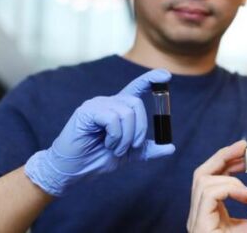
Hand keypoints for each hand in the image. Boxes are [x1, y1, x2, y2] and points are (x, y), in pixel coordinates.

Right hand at [24, 69, 175, 195]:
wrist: (75, 171)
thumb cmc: (97, 158)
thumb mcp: (129, 154)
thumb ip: (148, 149)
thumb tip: (171, 148)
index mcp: (119, 108)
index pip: (137, 87)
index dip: (151, 79)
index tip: (167, 75)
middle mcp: (109, 102)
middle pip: (136, 103)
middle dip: (140, 128)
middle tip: (133, 146)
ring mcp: (97, 104)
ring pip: (126, 112)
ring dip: (126, 137)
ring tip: (115, 148)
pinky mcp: (86, 111)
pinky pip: (112, 118)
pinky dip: (115, 135)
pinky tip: (107, 144)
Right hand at [187, 140, 246, 232]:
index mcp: (210, 213)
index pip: (210, 177)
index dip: (226, 159)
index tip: (245, 150)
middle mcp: (200, 215)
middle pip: (201, 173)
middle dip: (223, 156)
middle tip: (244, 146)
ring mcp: (197, 222)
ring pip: (203, 180)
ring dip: (231, 179)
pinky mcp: (199, 227)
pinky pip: (208, 192)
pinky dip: (230, 188)